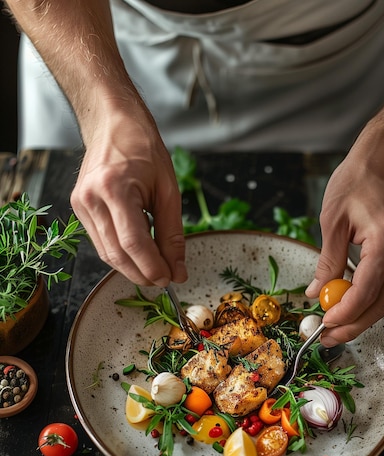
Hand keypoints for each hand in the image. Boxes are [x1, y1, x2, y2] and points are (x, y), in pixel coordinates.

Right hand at [70, 113, 186, 286]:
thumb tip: (178, 268)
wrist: (113, 122)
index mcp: (114, 189)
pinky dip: (122, 254)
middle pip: (117, 254)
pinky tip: (139, 254)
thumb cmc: (143, 148)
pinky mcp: (80, 209)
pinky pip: (102, 242)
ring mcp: (81, 205)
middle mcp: (91, 199)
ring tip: (156, 269)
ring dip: (132, 268)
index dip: (152, 266)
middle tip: (166, 279)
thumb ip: (172, 234)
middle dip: (142, 273)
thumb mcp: (168, 190)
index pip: (133, 243)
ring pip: (107, 253)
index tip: (171, 278)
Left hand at [306, 150, 383, 343]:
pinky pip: (383, 286)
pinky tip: (343, 305)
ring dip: (358, 317)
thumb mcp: (332, 219)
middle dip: (353, 326)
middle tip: (326, 337)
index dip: (345, 313)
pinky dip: (364, 300)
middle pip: (381, 304)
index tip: (324, 324)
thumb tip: (317, 292)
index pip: (367, 290)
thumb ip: (327, 259)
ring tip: (331, 327)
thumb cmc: (357, 179)